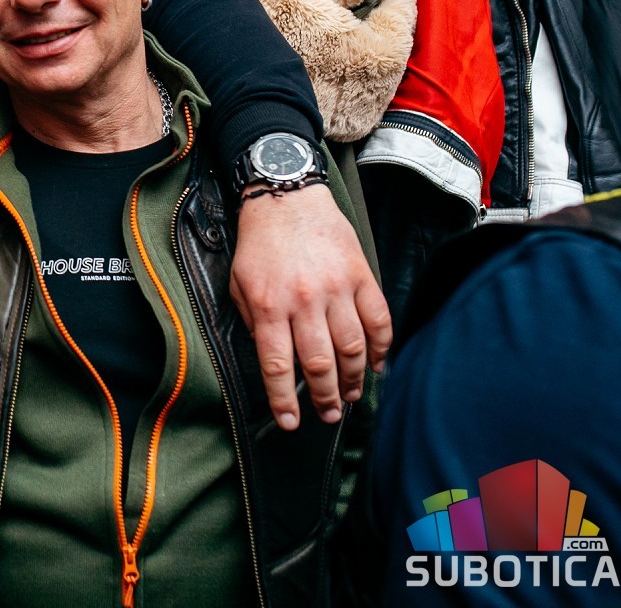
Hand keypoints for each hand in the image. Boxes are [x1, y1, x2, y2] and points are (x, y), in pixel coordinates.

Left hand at [228, 183, 390, 429]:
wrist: (286, 198)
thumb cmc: (259, 245)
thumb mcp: (238, 285)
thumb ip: (252, 323)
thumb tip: (272, 361)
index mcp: (268, 306)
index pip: (278, 366)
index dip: (284, 401)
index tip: (291, 423)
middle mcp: (304, 301)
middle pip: (319, 364)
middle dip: (324, 397)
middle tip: (328, 414)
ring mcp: (336, 289)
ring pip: (352, 348)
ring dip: (353, 379)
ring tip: (349, 396)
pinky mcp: (360, 276)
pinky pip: (378, 320)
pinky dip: (382, 347)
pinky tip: (376, 365)